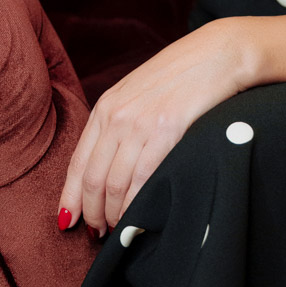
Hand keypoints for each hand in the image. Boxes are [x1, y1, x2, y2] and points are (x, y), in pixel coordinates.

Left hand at [60, 19, 253, 234]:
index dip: (71, 197)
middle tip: (99, 233)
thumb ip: (119, 122)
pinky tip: (139, 216)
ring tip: (120, 229)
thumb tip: (108, 165)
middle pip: (92, 179)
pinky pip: (143, 179)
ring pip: (115, 184)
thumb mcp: (138, 93)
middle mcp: (117, 115)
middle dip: (92, 213)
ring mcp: (141, 123)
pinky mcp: (167, 131)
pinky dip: (137, 205)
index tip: (68, 221)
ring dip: (115, 214)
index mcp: (106, 106)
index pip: (77, 162)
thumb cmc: (181, 75)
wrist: (218, 54)